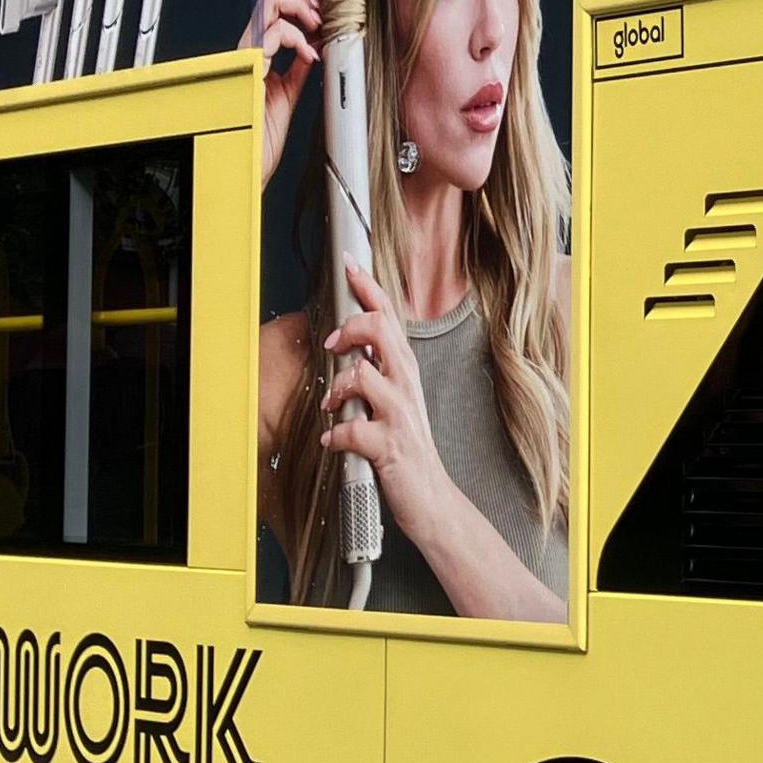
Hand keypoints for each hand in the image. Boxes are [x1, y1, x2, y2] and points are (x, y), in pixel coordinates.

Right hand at [241, 0, 323, 187]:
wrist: (248, 167)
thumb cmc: (259, 141)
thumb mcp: (286, 97)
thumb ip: (296, 71)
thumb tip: (311, 51)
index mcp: (255, 55)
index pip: (273, 5)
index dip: (301, 0)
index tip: (321, 16)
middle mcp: (248, 51)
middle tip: (319, 16)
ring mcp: (247, 57)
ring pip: (270, 2)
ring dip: (301, 8)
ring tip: (316, 29)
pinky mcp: (249, 68)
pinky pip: (271, 34)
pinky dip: (296, 37)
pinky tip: (308, 55)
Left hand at [319, 259, 455, 538]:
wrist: (431, 497)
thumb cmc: (407, 448)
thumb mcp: (395, 400)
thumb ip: (375, 371)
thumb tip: (345, 348)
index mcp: (404, 370)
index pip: (389, 317)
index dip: (368, 288)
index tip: (349, 264)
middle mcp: (405, 385)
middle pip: (379, 331)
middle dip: (348, 330)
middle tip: (331, 347)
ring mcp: (400, 414)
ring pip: (363, 375)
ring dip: (337, 387)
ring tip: (330, 405)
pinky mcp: (389, 446)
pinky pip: (354, 429)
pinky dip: (336, 435)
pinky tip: (332, 441)